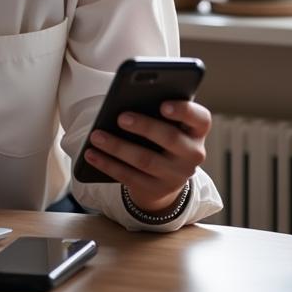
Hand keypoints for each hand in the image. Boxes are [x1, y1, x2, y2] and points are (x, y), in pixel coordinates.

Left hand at [83, 100, 210, 215]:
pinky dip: (108, 164)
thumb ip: (155, 110)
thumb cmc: (162, 134)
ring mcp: (176, 175)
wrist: (166, 174)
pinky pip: (129, 177)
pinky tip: (91, 154)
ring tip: (96, 135)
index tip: (163, 104)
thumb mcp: (167, 122)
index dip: (184, 111)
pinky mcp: (156, 190)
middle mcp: (192, 154)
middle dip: (144, 126)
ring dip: (117, 147)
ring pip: (145, 160)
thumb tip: (125, 102)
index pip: (200, 119)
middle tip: (120, 117)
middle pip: (170, 139)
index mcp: (196, 131)